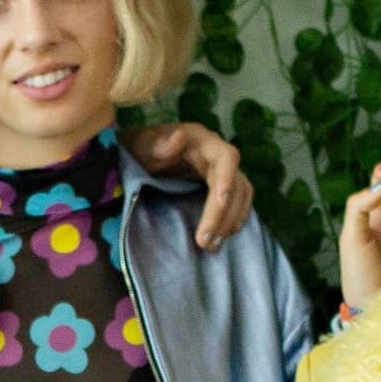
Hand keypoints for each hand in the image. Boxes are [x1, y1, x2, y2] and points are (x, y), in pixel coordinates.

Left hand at [129, 119, 252, 250]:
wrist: (142, 152)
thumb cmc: (140, 147)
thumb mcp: (143, 145)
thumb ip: (159, 144)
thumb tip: (179, 137)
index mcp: (200, 140)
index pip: (226, 157)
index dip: (228, 179)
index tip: (221, 202)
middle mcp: (216, 153)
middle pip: (234, 183)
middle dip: (223, 213)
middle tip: (205, 242)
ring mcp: (220, 169)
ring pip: (239, 194)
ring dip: (230, 220)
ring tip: (213, 245)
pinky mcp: (219, 183)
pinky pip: (238, 199)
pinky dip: (235, 216)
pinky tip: (225, 235)